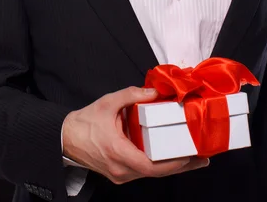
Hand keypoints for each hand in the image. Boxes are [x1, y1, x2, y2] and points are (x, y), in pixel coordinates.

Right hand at [61, 85, 209, 183]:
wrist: (65, 139)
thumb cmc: (84, 123)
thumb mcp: (108, 103)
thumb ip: (131, 95)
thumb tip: (154, 92)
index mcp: (118, 153)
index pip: (150, 166)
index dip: (172, 164)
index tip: (189, 158)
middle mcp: (121, 170)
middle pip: (156, 173)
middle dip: (180, 166)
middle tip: (201, 159)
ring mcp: (120, 174)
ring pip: (150, 173)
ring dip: (171, 167)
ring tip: (191, 158)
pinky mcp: (119, 173)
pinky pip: (143, 171)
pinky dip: (158, 165)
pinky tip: (169, 157)